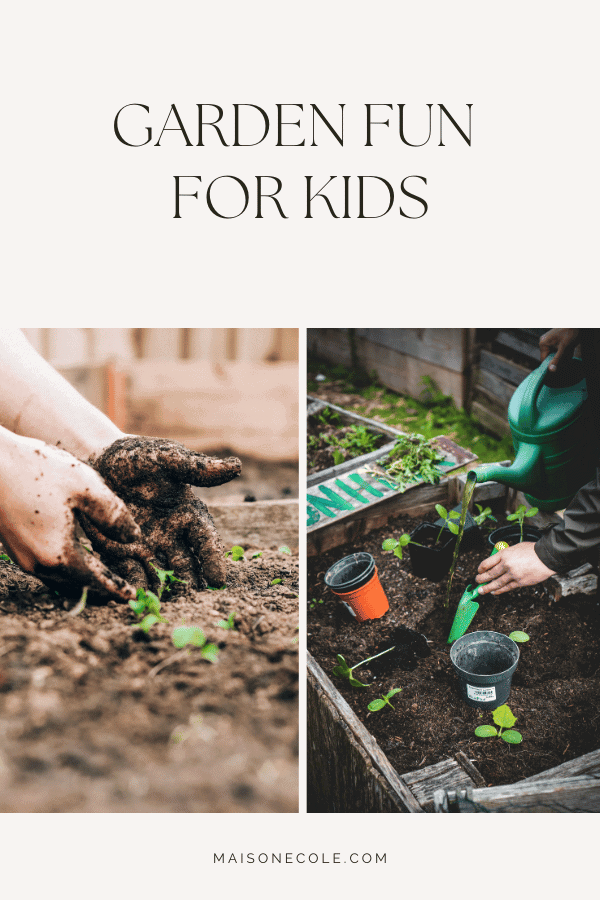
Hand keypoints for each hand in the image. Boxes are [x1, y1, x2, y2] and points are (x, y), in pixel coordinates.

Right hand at [0, 432, 140, 600]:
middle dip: (99, 590)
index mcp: (58, 554)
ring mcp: (21, 556)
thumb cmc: (37, 470)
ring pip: (58, 579)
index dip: (115, 588)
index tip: (132, 596)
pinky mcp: (12, 545)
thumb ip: (113, 515)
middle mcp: (37, 563)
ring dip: (81, 581)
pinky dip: (64, 569)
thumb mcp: (86, 487)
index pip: (95, 581)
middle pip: (75, 586)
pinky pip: (44, 567)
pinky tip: (73, 558)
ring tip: (101, 578)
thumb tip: (134, 537)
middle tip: (120, 593)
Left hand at [86, 437, 240, 590]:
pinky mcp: (120, 553)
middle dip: (190, 585)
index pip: (205, 540)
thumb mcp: (166, 458)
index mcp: (187, 513)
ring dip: (164, 591)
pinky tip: (135, 599)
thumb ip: (196, 467)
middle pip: (186, 565)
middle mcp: (171, 535)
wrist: (97, 460)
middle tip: (194, 604)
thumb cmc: (137, 457)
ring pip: (160, 574)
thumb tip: (236, 467)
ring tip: (166, 607)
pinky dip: (134, 586)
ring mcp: (146, 546)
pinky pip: (129, 573)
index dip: (212, 559)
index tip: (218, 580)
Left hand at [475, 541, 555, 594]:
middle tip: (477, 581)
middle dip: (481, 579)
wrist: (546, 557)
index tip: (479, 571)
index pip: (487, 562)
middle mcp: (506, 564)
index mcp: (504, 554)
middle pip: (490, 574)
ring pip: (496, 583)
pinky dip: (499, 591)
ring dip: (487, 588)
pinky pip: (507, 588)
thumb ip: (505, 555)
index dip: (481, 568)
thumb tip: (498, 561)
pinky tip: (494, 592)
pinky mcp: (520, 582)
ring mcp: (513, 574)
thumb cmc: (532, 550)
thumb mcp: (515, 548)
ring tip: (481, 590)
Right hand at [539, 329, 578, 371]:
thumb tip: (551, 370)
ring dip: (563, 355)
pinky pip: (558, 349)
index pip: (544, 360)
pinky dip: (564, 351)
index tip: (559, 368)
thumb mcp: (564, 348)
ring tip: (570, 350)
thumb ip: (557, 359)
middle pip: (550, 356)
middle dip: (560, 358)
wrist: (577, 324)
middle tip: (567, 356)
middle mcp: (544, 342)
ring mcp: (549, 340)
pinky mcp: (555, 340)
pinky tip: (569, 348)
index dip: (551, 365)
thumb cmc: (570, 332)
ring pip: (555, 353)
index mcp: (543, 344)